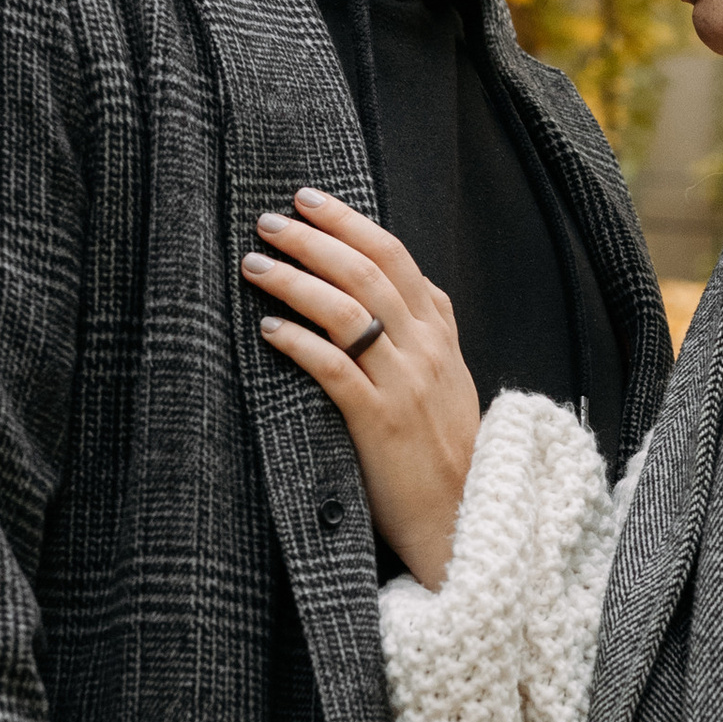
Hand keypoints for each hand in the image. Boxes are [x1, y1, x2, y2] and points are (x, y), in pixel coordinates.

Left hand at [241, 191, 480, 589]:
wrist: (466, 520)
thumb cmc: (444, 455)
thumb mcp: (447, 384)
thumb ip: (422, 338)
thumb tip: (385, 293)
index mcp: (440, 336)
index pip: (396, 257)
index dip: (350, 222)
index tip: (308, 201)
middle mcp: (426, 351)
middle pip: (367, 272)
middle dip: (314, 238)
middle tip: (269, 220)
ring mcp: (405, 385)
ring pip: (349, 311)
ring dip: (297, 280)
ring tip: (255, 264)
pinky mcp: (380, 424)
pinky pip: (336, 369)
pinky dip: (299, 342)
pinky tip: (268, 329)